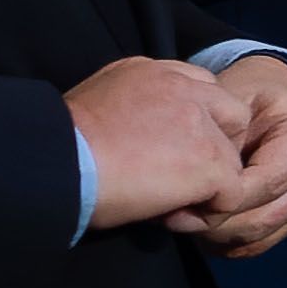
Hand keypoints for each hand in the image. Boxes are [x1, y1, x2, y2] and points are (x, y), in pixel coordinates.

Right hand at [71, 53, 247, 231]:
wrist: (53, 163)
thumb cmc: (57, 147)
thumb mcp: (94, 108)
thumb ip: (131, 112)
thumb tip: (141, 143)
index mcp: (149, 70)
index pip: (200, 89)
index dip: (196, 126)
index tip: (166, 154)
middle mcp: (181, 87)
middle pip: (233, 116)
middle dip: (217, 150)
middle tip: (178, 179)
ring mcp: (200, 122)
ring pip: (232, 160)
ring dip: (206, 187)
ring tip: (162, 204)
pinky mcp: (209, 160)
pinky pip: (231, 195)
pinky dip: (207, 214)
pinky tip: (169, 217)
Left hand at [179, 52, 286, 256]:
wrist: (276, 98)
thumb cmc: (251, 93)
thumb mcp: (233, 97)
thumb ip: (219, 134)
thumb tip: (193, 174)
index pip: (261, 186)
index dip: (219, 199)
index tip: (178, 200)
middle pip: (260, 219)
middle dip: (212, 224)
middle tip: (171, 216)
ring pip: (258, 237)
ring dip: (215, 236)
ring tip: (183, 220)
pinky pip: (259, 244)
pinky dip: (226, 243)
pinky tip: (201, 228)